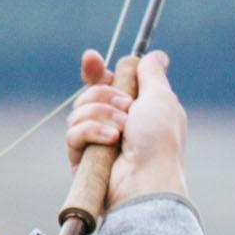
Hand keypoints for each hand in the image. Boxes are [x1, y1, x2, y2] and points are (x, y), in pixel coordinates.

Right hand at [67, 46, 188, 205]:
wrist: (147, 178)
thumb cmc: (159, 140)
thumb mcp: (161, 98)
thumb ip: (152, 73)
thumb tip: (156, 55)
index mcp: (135, 108)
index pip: (107, 83)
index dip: (96, 70)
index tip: (91, 58)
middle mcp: (115, 123)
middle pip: (90, 92)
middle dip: (105, 94)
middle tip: (127, 107)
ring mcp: (97, 142)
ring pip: (78, 111)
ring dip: (100, 114)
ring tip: (120, 132)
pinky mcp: (82, 159)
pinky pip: (73, 133)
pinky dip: (91, 132)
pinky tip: (109, 141)